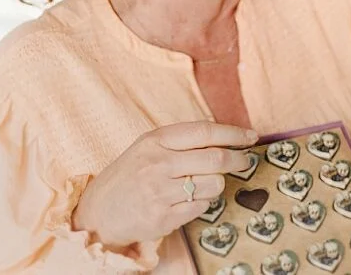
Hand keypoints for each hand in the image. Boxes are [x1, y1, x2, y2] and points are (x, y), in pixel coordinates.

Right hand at [71, 121, 257, 247]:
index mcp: (155, 141)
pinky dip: (203, 203)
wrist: (99, 212)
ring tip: (204, 184)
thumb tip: (227, 138)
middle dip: (238, 160)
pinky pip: (202, 207)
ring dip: (217, 185)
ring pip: (213, 185)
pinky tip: (188, 200)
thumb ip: (181, 141)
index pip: (204, 132)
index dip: (233, 134)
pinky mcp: (163, 218)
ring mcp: (160, 192)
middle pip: (216, 159)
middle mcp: (157, 164)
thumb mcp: (148, 148)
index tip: (250, 137)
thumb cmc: (131, 176)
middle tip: (245, 162)